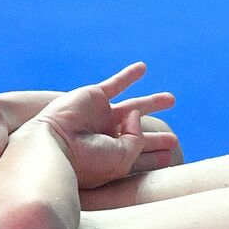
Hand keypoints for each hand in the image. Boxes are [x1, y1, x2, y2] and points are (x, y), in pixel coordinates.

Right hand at [27, 63, 175, 189]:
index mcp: (110, 159)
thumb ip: (137, 139)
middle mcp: (106, 138)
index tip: (170, 156)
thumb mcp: (122, 158)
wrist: (55, 144)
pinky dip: (128, 76)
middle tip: (174, 140)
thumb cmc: (87, 159)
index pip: (138, 157)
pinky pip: (116, 83)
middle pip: (137, 135)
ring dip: (152, 103)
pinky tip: (142, 68)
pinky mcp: (94, 97)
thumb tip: (137, 115)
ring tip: (172, 100)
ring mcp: (100, 117)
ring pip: (133, 107)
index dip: (155, 156)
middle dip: (155, 138)